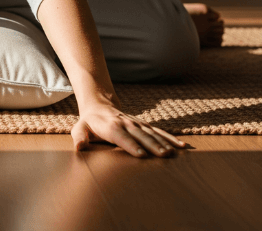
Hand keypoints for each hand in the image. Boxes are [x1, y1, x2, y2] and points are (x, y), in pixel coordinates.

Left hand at [71, 103, 185, 157]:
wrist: (100, 106)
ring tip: (175, 153)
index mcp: (111, 127)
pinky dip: (171, 138)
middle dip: (152, 145)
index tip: (142, 155)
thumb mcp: (79, 128)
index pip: (121, 137)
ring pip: (152, 133)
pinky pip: (159, 132)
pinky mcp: (144, 125)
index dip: (131, 145)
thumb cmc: (89, 123)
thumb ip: (79, 137)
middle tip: (164, 156)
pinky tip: (182, 146)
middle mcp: (126, 124)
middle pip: (140, 135)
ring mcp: (137, 124)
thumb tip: (79, 146)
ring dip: (164, 143)